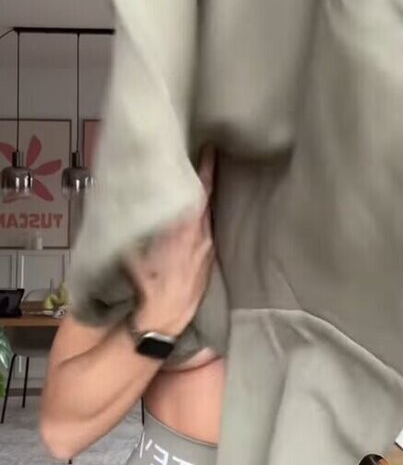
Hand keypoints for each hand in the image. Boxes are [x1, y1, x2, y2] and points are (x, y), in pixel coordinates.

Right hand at [122, 145, 215, 338]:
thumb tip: (131, 205)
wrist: (164, 318)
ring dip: (203, 198)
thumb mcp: (133, 251)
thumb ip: (135, 227)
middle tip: (203, 155)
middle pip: (207, 198)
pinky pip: (207, 232)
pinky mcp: (208, 261)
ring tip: (195, 182)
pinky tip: (194, 217)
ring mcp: (208, 249)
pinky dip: (203, 219)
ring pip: (208, 216)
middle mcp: (202, 235)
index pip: (200, 190)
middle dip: (204, 177)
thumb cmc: (147, 284)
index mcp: (186, 228)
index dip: (205, 167)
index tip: (208, 146)